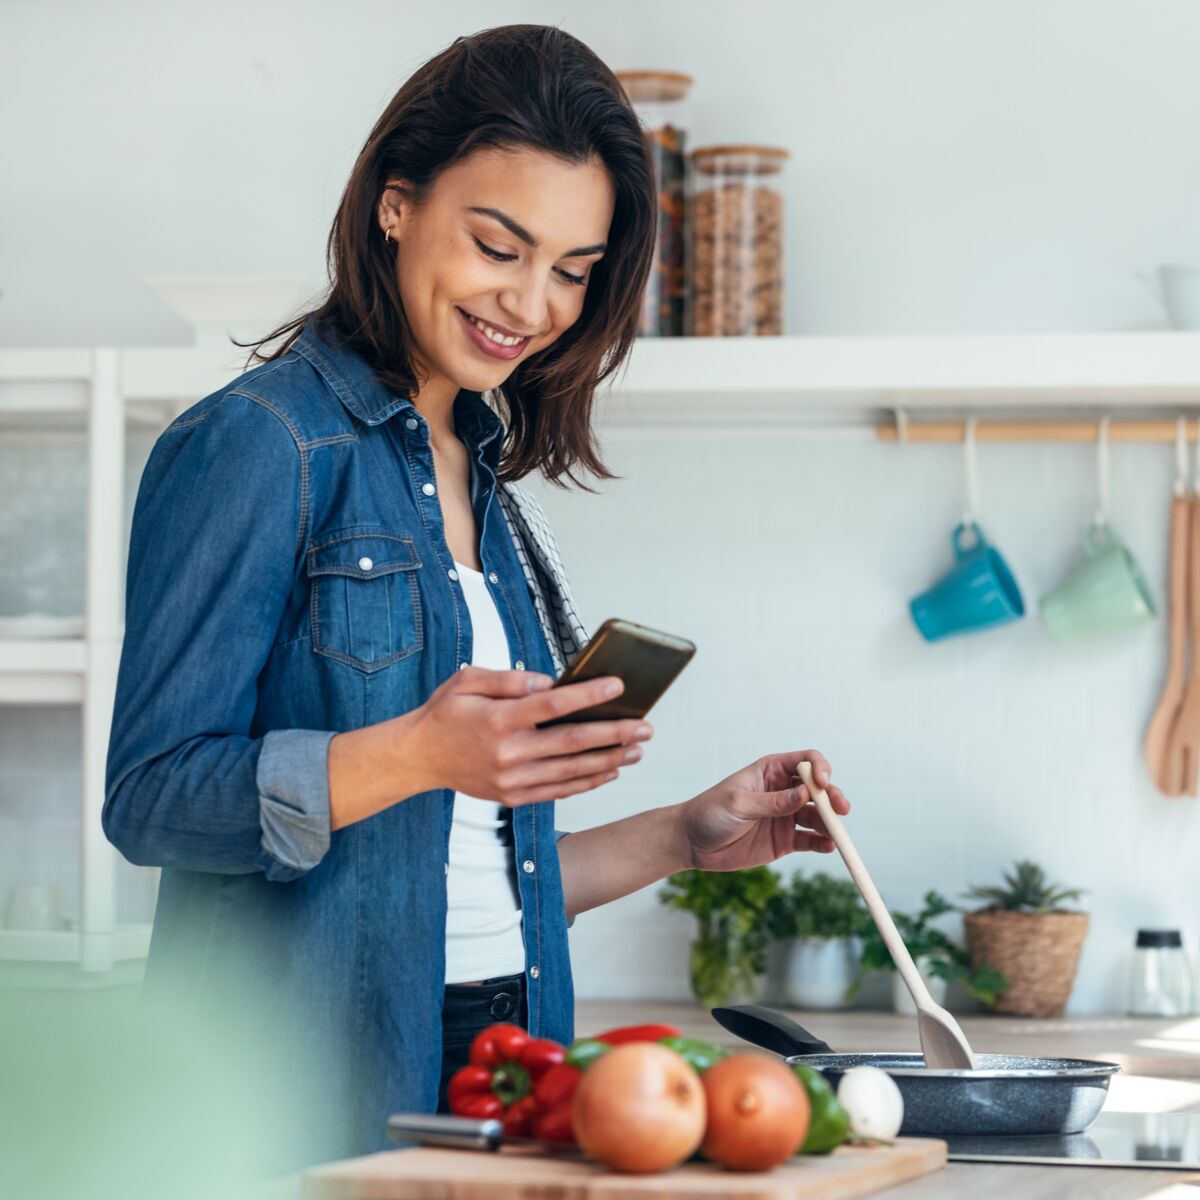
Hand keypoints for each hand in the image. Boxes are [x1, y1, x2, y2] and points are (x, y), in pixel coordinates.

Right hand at [407, 667, 653, 806]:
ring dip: (609, 760)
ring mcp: (512, 780)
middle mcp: (508, 752)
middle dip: (613, 734)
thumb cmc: (446, 713)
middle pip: (571, 743)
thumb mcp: (466, 681)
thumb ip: (507, 679)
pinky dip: (587, 782)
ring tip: (637, 750)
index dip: (587, 695)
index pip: (551, 705)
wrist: (418, 758)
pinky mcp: (513, 797)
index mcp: (498, 719)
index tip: (618, 685)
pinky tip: (610, 771)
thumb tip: (547, 682)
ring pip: (571, 771)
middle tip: (645, 727)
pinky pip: (558, 791)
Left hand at [676, 750, 849, 871]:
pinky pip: (811, 840)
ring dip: (831, 822)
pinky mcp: (785, 840)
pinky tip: (829, 846)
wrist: (691, 843)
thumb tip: (805, 794)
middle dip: (833, 796)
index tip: (822, 784)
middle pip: (818, 789)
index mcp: (770, 771)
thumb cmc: (709, 813)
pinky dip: (823, 842)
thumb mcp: (738, 804)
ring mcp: (785, 816)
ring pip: (818, 815)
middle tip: (841, 809)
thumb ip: (772, 802)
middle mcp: (783, 791)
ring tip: (836, 834)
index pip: (806, 761)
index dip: (820, 769)